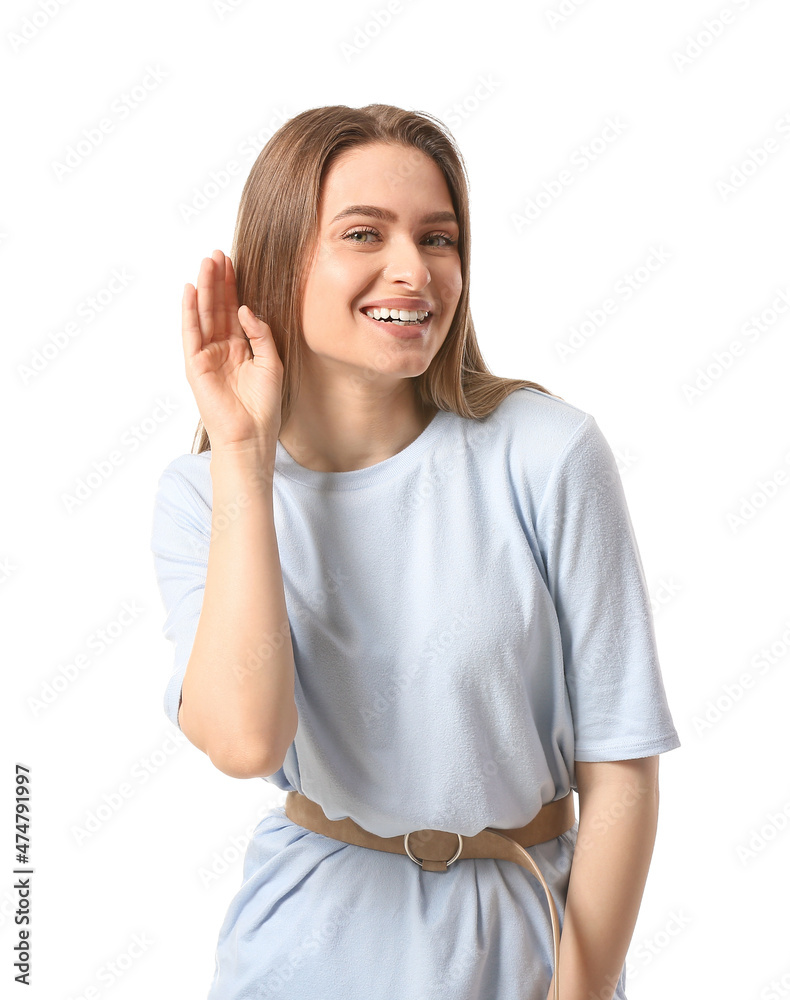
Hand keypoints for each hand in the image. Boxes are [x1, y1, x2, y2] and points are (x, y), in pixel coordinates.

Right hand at [182, 249, 283, 452]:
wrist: (251, 435)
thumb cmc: (263, 406)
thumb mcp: (271, 363)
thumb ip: (260, 334)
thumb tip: (245, 308)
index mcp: (239, 347)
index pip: (233, 309)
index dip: (232, 286)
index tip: (233, 262)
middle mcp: (221, 348)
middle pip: (217, 306)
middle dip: (217, 280)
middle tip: (217, 253)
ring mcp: (206, 355)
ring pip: (204, 314)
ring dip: (203, 287)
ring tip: (206, 262)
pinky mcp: (195, 365)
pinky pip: (191, 333)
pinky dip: (189, 311)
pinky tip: (190, 289)